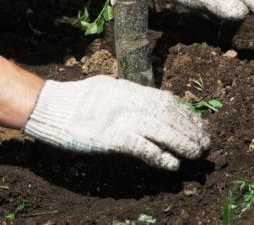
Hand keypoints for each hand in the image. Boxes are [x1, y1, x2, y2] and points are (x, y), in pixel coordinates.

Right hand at [23, 75, 209, 169]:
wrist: (48, 107)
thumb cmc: (74, 100)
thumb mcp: (106, 88)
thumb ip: (127, 94)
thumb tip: (147, 102)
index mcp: (128, 88)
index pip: (165, 100)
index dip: (185, 113)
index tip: (198, 124)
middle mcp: (128, 100)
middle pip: (168, 114)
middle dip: (189, 128)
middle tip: (204, 141)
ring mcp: (120, 118)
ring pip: (161, 129)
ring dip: (182, 142)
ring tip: (196, 153)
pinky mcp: (110, 137)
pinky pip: (142, 147)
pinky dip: (159, 156)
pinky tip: (172, 164)